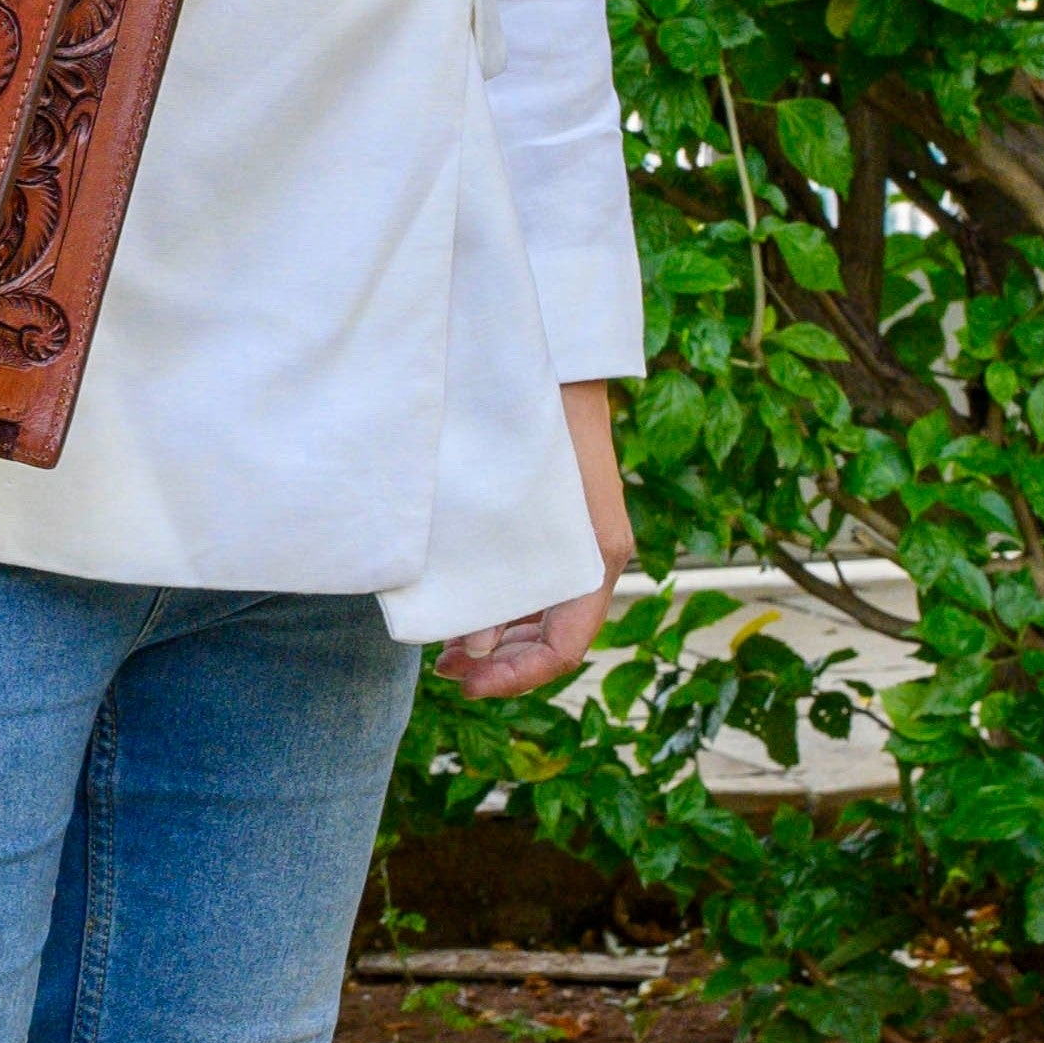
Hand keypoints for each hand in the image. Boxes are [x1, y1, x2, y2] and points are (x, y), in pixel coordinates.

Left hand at [437, 383, 635, 703]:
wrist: (552, 359)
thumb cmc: (532, 423)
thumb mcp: (508, 508)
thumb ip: (492, 578)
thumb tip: (471, 647)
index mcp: (595, 559)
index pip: (564, 649)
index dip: (517, 678)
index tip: (467, 683)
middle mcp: (593, 559)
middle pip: (554, 639)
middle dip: (503, 664)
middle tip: (447, 669)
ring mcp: (576, 543)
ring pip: (543, 614)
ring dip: (500, 638)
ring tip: (448, 645)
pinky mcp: (556, 526)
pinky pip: (535, 584)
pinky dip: (502, 604)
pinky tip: (464, 603)